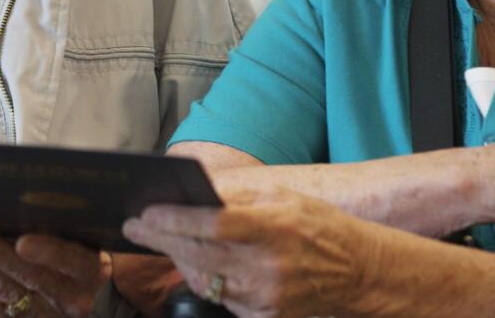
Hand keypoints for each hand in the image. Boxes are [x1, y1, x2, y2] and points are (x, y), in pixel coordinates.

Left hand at [0, 228, 110, 317]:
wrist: (76, 297)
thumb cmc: (74, 258)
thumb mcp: (82, 241)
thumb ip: (61, 227)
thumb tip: (18, 206)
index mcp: (90, 270)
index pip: (72, 261)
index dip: (48, 252)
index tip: (22, 242)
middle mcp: (73, 297)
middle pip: (32, 277)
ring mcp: (47, 314)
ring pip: (7, 293)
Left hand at [124, 187, 379, 317]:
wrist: (359, 271)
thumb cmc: (317, 225)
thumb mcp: (282, 197)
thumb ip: (238, 196)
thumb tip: (193, 189)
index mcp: (274, 229)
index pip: (212, 224)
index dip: (174, 219)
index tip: (145, 211)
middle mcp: (268, 267)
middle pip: (199, 254)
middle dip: (160, 238)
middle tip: (135, 224)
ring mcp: (265, 296)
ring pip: (202, 278)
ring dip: (177, 257)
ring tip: (160, 238)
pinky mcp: (264, 316)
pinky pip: (219, 297)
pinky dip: (202, 277)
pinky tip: (192, 260)